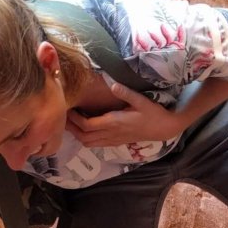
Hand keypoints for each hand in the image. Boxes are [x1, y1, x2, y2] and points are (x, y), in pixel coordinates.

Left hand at [67, 82, 183, 147]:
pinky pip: (96, 144)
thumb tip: (112, 84)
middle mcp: (111, 134)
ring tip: (71, 122)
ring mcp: (113, 140)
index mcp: (115, 123)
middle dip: (72, 128)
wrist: (164, 129)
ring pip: (88, 143)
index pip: (88, 125)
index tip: (69, 108)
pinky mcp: (116, 142)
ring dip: (78, 134)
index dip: (75, 119)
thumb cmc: (153, 113)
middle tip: (64, 116)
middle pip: (84, 137)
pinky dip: (86, 138)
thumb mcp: (141, 100)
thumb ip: (125, 93)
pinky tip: (84, 128)